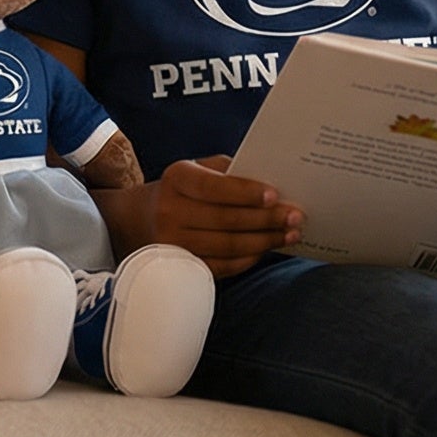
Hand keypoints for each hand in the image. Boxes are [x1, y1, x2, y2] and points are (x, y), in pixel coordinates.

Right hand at [93, 154, 301, 278]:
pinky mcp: (180, 267)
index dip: (245, 192)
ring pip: (227, 245)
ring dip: (264, 241)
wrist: (141, 219)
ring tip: (289, 235)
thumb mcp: (198, 169)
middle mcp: (169, 210)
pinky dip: (248, 259)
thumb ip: (230, 172)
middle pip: (225, 219)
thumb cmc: (185, 189)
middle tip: (296, 217)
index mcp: (177, 178)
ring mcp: (172, 242)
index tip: (276, 195)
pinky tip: (266, 250)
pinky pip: (222, 266)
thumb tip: (274, 187)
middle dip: (266, 219)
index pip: (213, 186)